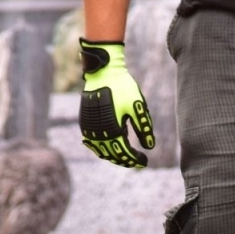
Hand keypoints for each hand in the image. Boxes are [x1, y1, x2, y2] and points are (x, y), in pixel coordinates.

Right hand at [78, 39, 155, 167]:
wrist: (103, 72)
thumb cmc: (123, 88)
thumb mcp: (138, 107)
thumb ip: (143, 128)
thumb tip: (149, 147)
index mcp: (112, 130)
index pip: (124, 153)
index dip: (135, 160)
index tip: (145, 161)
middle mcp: (98, 132)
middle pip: (112, 154)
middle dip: (125, 160)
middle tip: (137, 161)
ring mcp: (89, 128)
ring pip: (101, 150)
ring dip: (114, 156)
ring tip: (126, 156)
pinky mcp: (85, 122)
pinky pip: (92, 142)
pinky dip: (102, 148)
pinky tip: (110, 147)